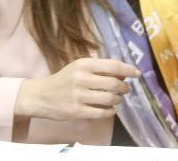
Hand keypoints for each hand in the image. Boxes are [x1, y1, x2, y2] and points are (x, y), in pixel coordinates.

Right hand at [14, 57, 139, 121]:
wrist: (40, 96)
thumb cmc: (64, 79)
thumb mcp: (80, 67)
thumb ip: (100, 68)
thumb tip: (124, 72)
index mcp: (84, 64)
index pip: (113, 65)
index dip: (128, 69)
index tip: (137, 74)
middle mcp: (82, 79)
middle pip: (114, 83)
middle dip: (124, 87)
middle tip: (126, 89)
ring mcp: (79, 96)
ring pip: (109, 99)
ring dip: (118, 100)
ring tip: (118, 99)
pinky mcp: (76, 111)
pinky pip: (101, 113)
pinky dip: (109, 112)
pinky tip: (110, 110)